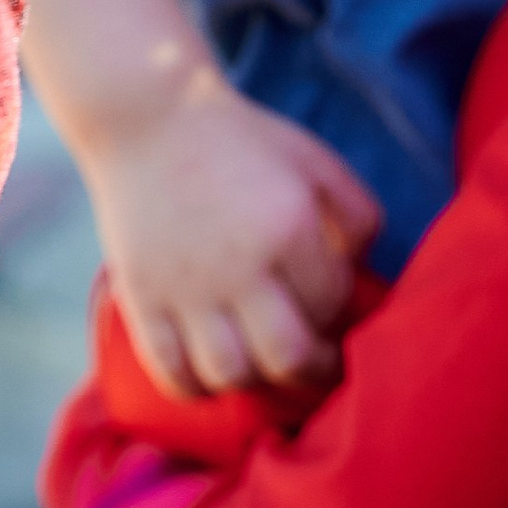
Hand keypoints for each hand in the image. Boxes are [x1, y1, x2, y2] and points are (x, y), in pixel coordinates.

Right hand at [90, 74, 377, 400]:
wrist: (147, 119)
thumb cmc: (241, 141)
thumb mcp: (314, 161)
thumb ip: (357, 216)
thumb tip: (364, 275)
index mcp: (287, 226)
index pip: (330, 304)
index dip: (337, 312)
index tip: (329, 305)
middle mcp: (237, 265)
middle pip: (288, 357)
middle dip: (313, 371)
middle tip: (317, 364)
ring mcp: (185, 287)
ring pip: (230, 373)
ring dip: (255, 381)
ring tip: (262, 364)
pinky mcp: (142, 298)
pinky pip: (172, 372)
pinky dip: (196, 388)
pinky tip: (211, 374)